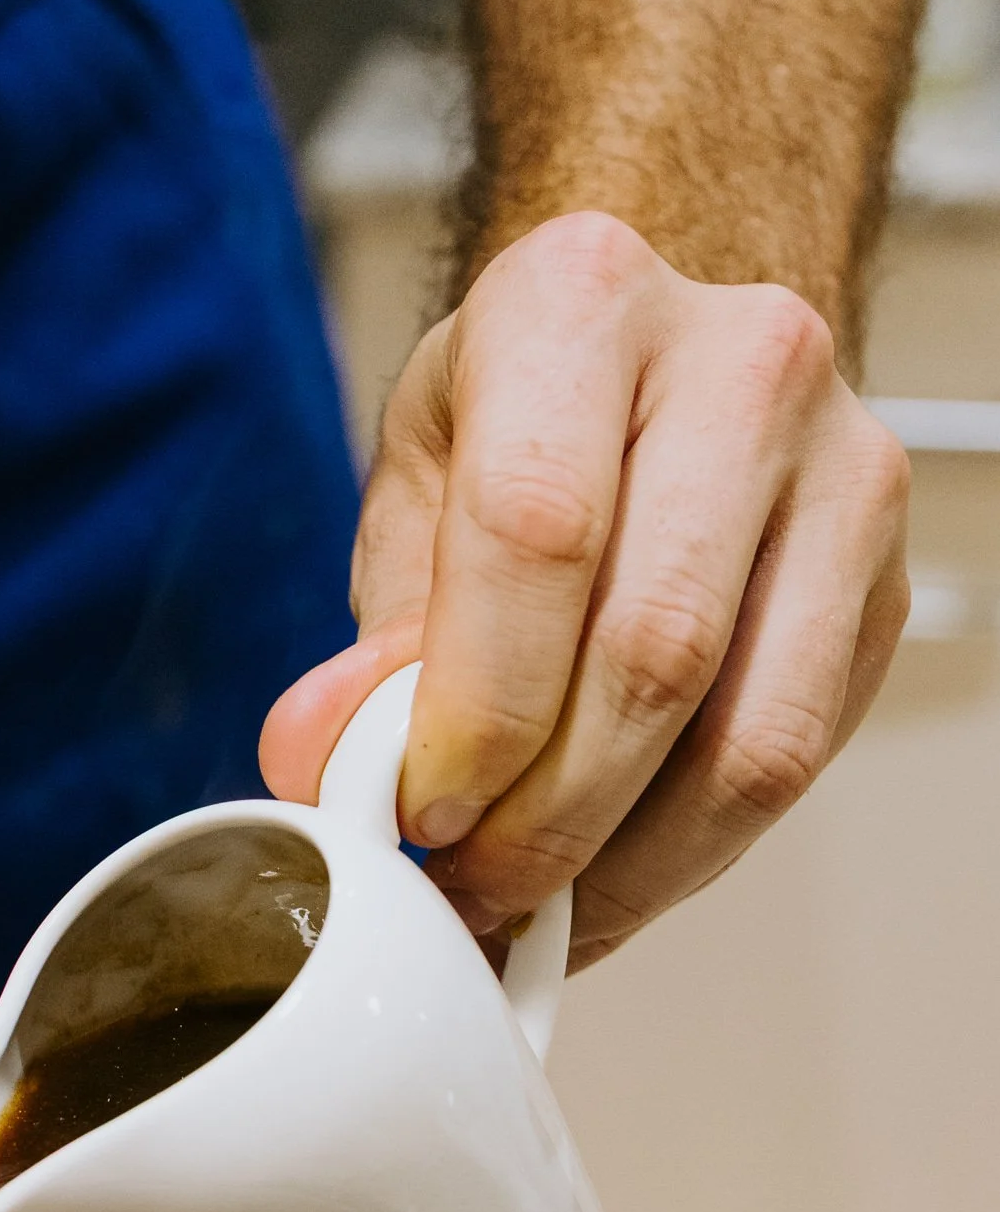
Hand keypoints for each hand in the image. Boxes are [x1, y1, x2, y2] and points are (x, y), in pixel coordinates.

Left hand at [259, 213, 911, 966]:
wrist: (659, 364)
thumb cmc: (527, 422)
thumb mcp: (419, 487)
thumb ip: (380, 631)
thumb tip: (328, 757)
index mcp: (581, 304)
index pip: (538, 532)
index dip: (478, 710)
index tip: (422, 812)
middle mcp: (740, 362)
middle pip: (653, 650)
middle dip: (545, 816)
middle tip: (468, 887)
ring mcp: (841, 467)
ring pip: (746, 734)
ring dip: (624, 861)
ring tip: (533, 906)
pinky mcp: (884, 579)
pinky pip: (794, 759)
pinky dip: (689, 852)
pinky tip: (611, 876)